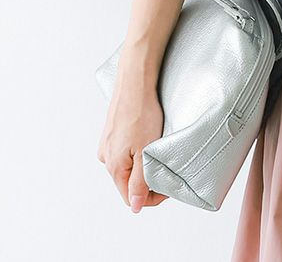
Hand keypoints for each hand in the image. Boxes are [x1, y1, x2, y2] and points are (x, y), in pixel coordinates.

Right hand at [97, 72, 168, 212]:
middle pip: (128, 182)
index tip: (169, 186)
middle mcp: (105, 157)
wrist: (135, 81)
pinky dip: (138, 149)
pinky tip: (148, 137)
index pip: (131, 197)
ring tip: (158, 149)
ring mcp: (107, 144)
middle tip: (167, 165)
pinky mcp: (112, 132)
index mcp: (113, 166)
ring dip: (143, 163)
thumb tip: (135, 206)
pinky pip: (126, 149)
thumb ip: (139, 182)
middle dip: (148, 180)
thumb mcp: (145, 151)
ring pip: (127, 165)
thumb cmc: (141, 113)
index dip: (152, 196)